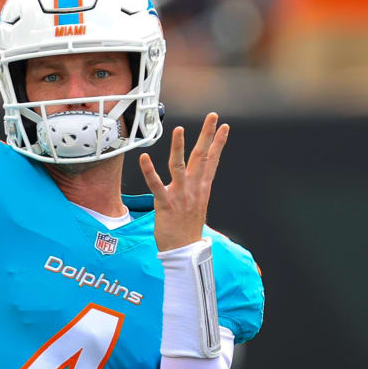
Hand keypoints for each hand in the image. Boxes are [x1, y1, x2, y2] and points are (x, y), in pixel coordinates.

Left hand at [138, 113, 228, 251]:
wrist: (184, 252)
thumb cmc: (187, 229)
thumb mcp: (197, 205)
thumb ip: (196, 189)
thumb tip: (199, 181)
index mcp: (202, 188)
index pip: (212, 161)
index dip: (219, 143)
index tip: (224, 126)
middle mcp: (194, 189)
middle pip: (202, 157)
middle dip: (208, 135)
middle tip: (213, 116)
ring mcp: (180, 196)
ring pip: (179, 166)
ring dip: (179, 147)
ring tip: (179, 129)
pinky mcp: (165, 204)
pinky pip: (156, 185)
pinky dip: (149, 171)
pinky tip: (143, 158)